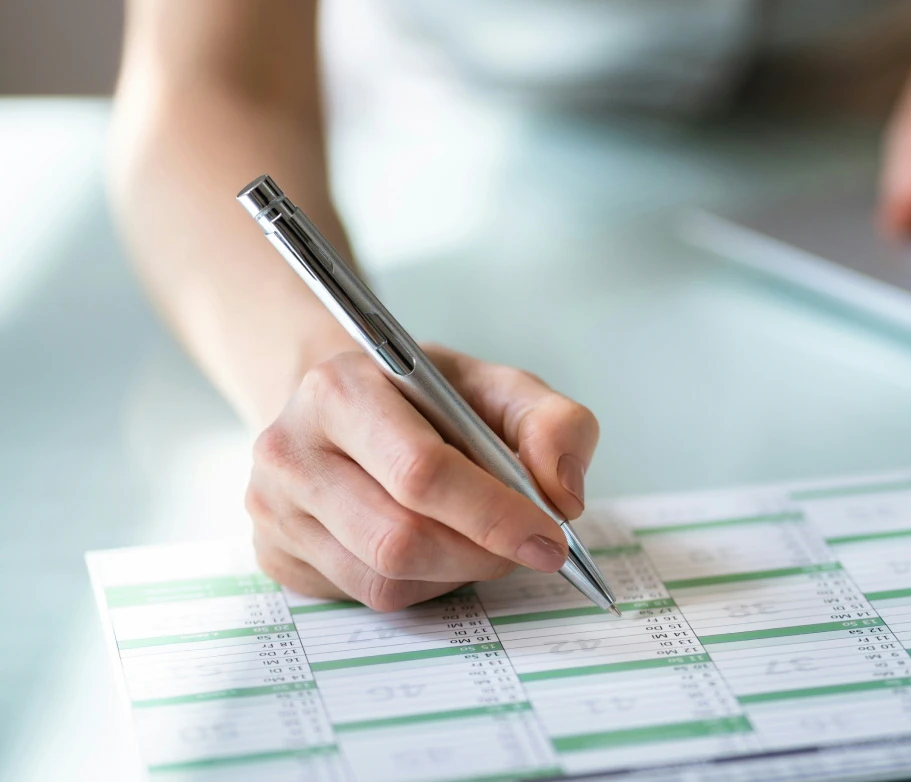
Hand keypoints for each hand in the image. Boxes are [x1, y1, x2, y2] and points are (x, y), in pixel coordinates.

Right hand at [246, 345, 598, 610]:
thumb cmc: (430, 399)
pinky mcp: (275, 555)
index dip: (495, 514)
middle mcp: (290, 449)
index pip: (421, 472)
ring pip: (384, 579)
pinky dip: (421, 583)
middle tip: (528, 547)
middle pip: (399, 538)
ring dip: (455, 571)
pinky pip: (366, 597)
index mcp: (340, 388)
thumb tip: (563, 496)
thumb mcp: (500, 388)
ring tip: (479, 538)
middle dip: (481, 552)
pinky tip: (433, 547)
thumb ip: (554, 425)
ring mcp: (273, 508)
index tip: (551, 539)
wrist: (348, 407)